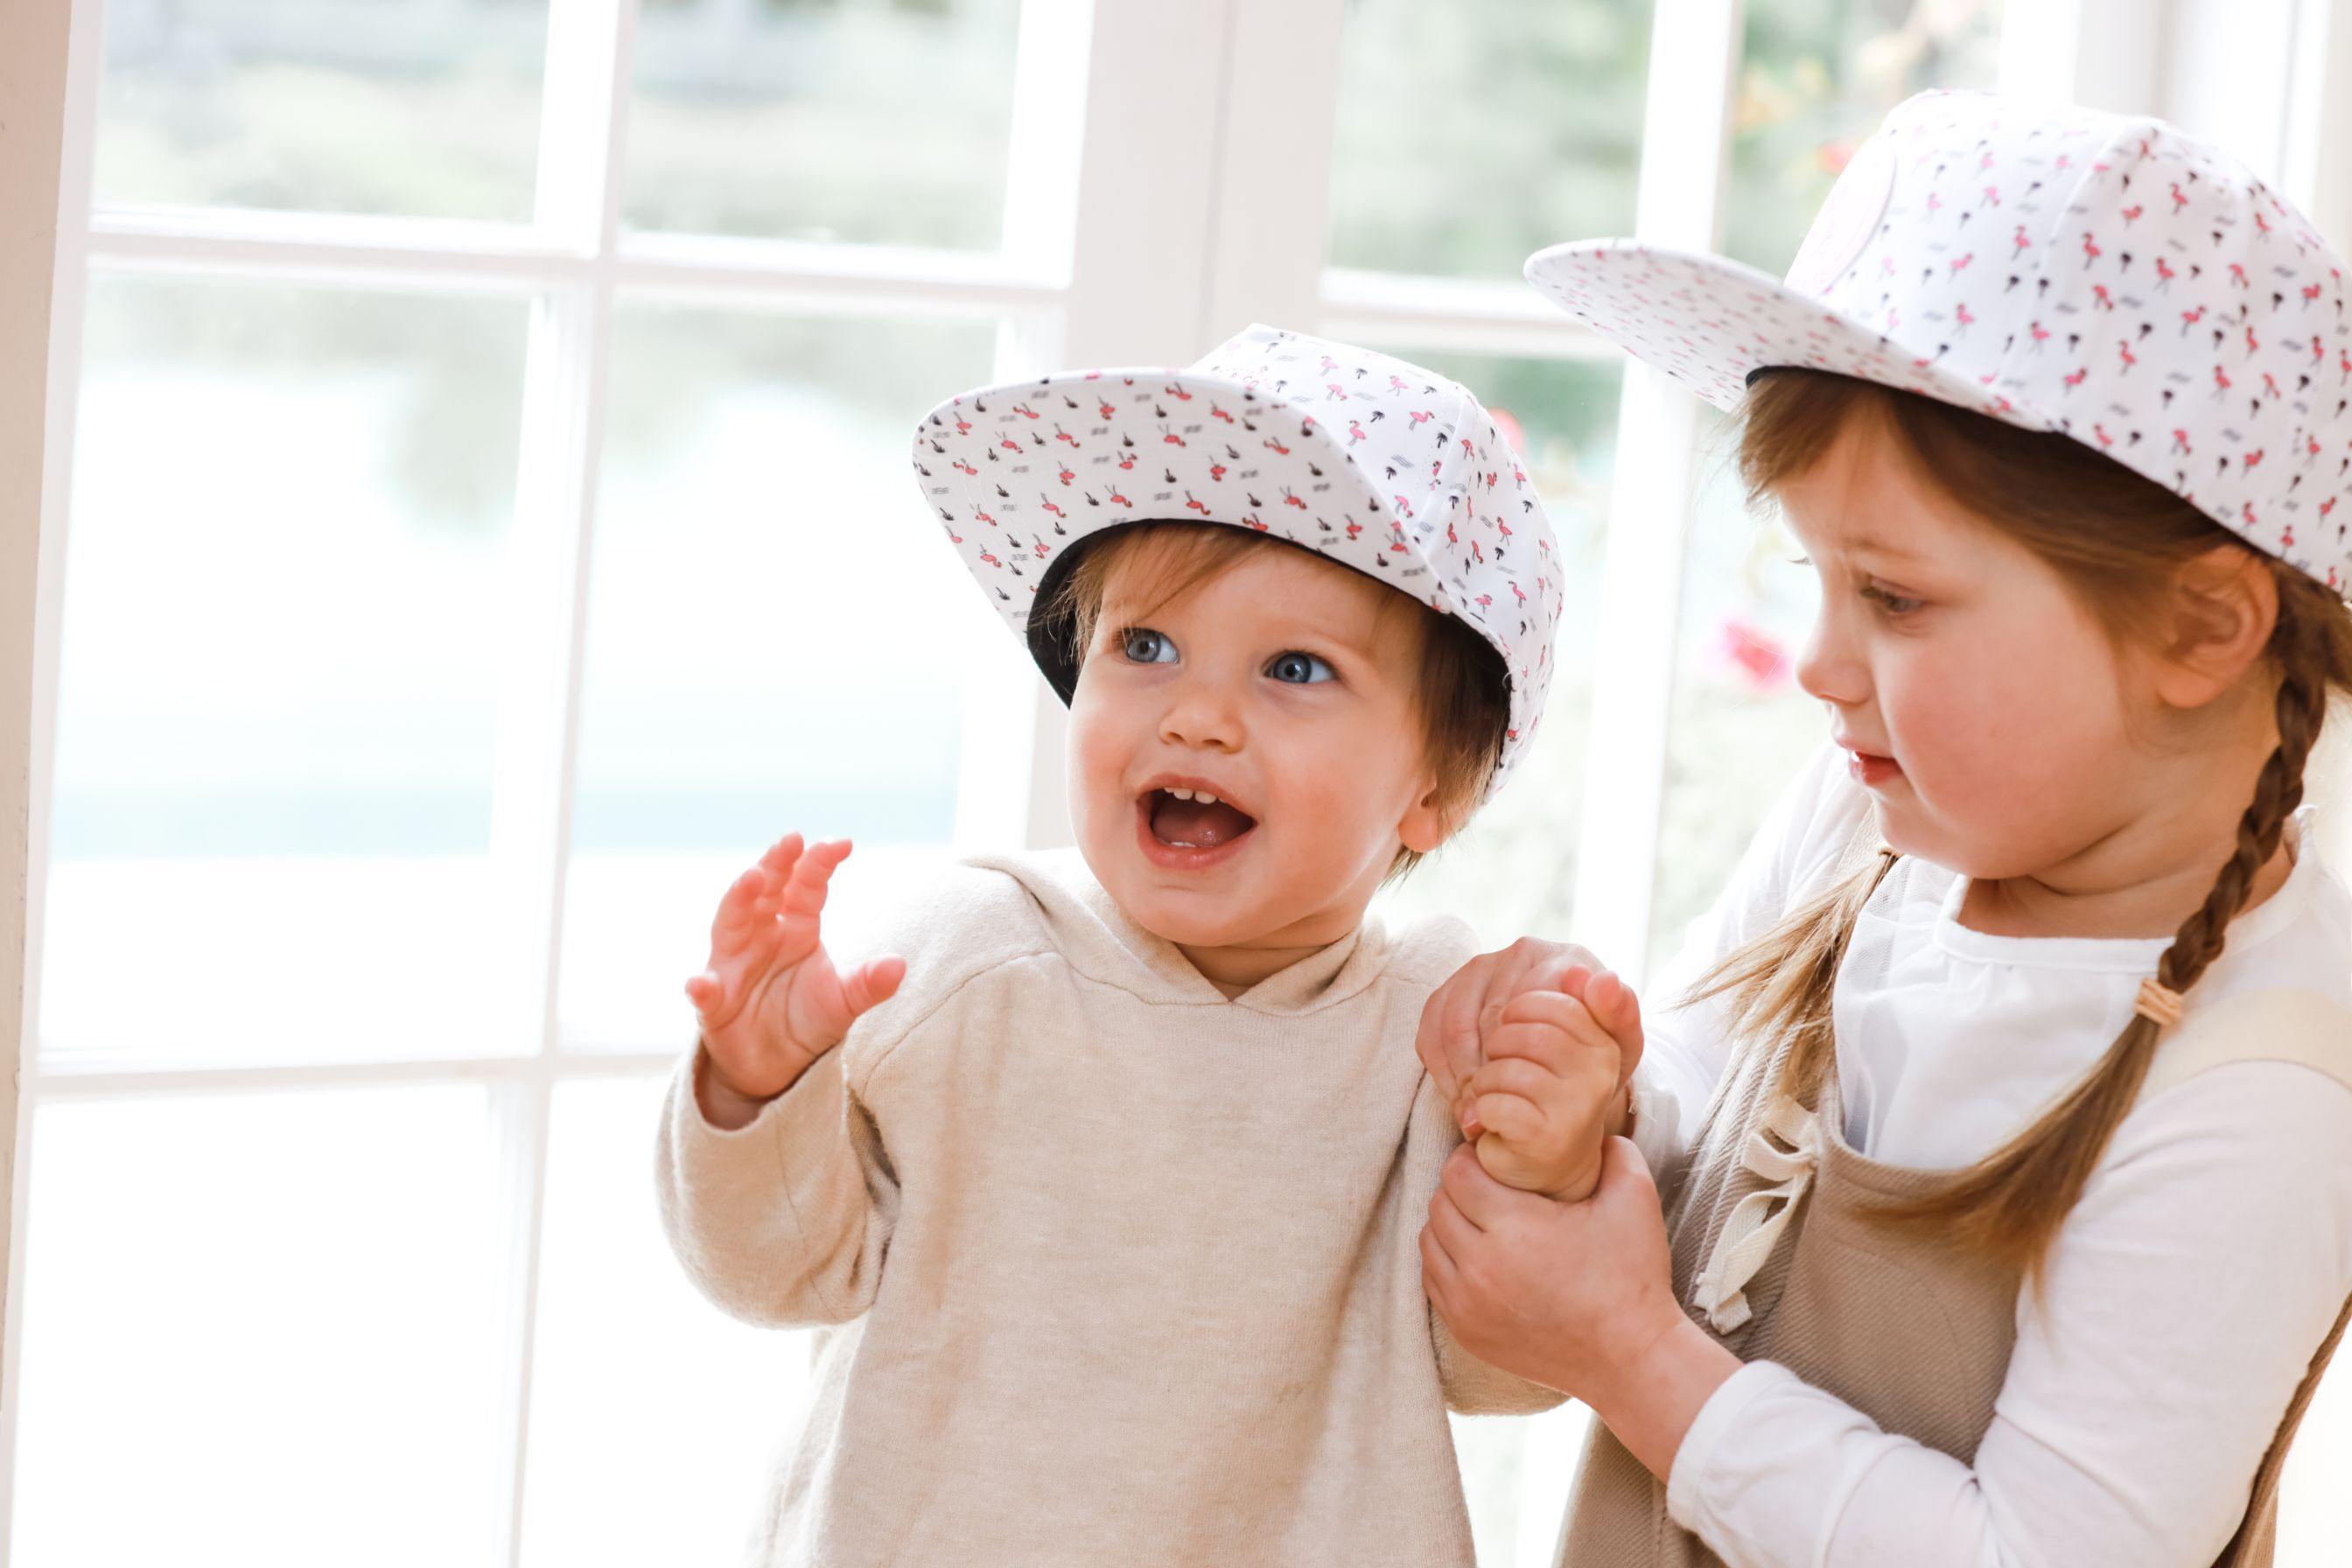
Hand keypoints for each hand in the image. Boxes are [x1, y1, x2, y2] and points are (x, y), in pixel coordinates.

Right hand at [683, 834, 905, 1124]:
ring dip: (738, 900)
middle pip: (765, 891)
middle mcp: (761, 935)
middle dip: (776, 864)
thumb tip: (899, 965)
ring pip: (730, 924)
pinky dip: (702, 987)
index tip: (842, 843)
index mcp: (797, 927)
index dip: (820, 864)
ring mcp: (733, 965)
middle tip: (791, 839)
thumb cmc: (808, 1019)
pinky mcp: (714, 1003)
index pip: (807, 887)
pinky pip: (706, 993)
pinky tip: (701, 984)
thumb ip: (867, 984)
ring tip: (751, 878)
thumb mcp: (843, 1003)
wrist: (777, 1065)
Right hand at [1415, 937, 1603, 1138]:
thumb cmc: (1593, 1053)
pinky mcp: (1450, 987)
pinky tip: (1457, 1096)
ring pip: (1454, 1022)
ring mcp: (1481, 967)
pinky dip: (1440, 1067)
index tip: (1519, 1096)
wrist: (1566, 1056)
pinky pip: (1431, 1027)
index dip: (1520, 1058)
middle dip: (1486, 1073)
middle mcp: (1521, 952)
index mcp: (1566, 959)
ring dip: (1460, 1074)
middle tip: (1490, 1115)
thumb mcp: (1620, 1046)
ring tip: (1472, 1113)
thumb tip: (1601, 981)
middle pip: (1489, 1015)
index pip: (1530, 1006)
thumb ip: (1620, 1016)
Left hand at [1421, 1137, 1739, 1478]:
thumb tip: (1595, 1130)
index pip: (1456, 1173)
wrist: (1631, 1360)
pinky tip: (1479, 1257)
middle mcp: (1479, 1267)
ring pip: (1429, 1242)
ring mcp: (1467, 1305)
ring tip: (1484, 1223)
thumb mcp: (1635, 1199)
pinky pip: (1433, 1281)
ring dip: (1449, 1226)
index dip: (1473, 1160)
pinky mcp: (1465, 1332)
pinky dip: (1448, 1263)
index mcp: (1513, 1227)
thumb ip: (1614, 1150)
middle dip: (1461, 1191)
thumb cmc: (1632, 1278)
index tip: (1496, 1164)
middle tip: (1491, 1191)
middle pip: (1439, 1204)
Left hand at [1460, 973, 1642, 1199]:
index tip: (1509, 1030)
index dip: (1508, 1011)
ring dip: (1484, 1085)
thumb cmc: (1547, 1094)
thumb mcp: (1563, 1039)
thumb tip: (1594, 973)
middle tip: (1498, 1069)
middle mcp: (1601, 1069)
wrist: (1547, 1164)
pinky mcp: (1548, 1138)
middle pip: (1517, 1031)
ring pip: (1502, 1068)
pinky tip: (1494, 1123)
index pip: (1538, 996)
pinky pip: (1493, 1105)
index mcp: (1603, 1037)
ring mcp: (1578, 1105)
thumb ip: (1579, 1001)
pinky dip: (1482, 1113)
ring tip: (1496, 1098)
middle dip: (1493, 1050)